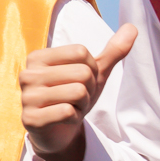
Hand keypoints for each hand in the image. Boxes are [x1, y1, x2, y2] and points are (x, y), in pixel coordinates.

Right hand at [21, 25, 136, 160]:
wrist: (58, 133)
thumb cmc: (74, 98)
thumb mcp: (94, 74)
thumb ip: (112, 51)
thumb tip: (132, 27)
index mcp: (38, 57)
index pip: (81, 52)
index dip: (91, 69)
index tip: (80, 82)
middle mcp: (28, 74)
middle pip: (82, 72)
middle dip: (89, 89)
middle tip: (76, 99)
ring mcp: (26, 97)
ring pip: (78, 92)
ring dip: (82, 104)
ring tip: (70, 108)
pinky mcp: (30, 119)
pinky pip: (67, 112)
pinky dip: (74, 118)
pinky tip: (63, 120)